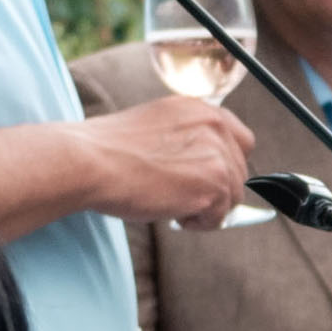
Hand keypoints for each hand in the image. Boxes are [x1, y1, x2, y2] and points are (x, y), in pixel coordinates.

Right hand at [83, 97, 256, 229]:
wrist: (91, 161)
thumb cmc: (109, 150)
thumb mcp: (156, 128)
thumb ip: (187, 140)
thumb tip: (203, 171)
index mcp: (198, 108)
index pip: (240, 138)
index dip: (226, 163)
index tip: (207, 177)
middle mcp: (213, 125)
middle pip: (239, 171)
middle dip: (215, 190)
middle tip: (181, 197)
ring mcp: (216, 153)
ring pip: (233, 196)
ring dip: (206, 208)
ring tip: (172, 204)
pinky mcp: (213, 182)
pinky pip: (221, 216)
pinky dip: (198, 223)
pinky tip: (172, 212)